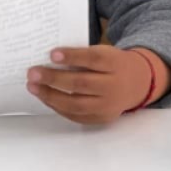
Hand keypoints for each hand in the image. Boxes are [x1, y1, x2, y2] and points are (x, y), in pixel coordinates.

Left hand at [26, 46, 153, 124]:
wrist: (138, 82)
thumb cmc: (112, 64)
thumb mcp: (104, 52)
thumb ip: (83, 55)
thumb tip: (49, 59)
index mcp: (114, 63)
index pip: (93, 59)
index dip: (72, 57)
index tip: (51, 54)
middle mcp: (113, 86)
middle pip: (82, 84)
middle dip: (54, 79)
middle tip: (32, 73)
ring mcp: (108, 106)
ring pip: (77, 104)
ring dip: (51, 96)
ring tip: (33, 87)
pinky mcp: (102, 118)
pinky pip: (77, 116)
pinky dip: (58, 107)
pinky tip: (45, 98)